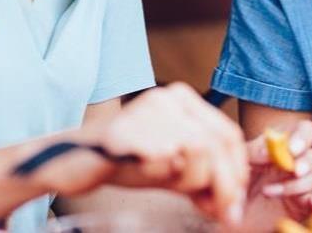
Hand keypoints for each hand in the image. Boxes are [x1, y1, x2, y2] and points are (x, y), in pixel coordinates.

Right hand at [42, 83, 248, 224]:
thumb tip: (233, 208)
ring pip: (199, 152)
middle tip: (220, 213)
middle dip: (224, 185)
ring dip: (194, 182)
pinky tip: (154, 176)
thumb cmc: (126, 161)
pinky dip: (167, 177)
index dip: (236, 171)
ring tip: (175, 188)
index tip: (232, 201)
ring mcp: (148, 113)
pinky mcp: (129, 133)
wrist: (74, 159)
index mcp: (182, 98)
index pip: (228, 134)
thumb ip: (203, 179)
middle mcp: (168, 98)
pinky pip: (166, 161)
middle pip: (217, 144)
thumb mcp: (172, 168)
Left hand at [239, 120, 311, 228]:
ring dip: (295, 186)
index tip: (292, 149)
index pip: (305, 131)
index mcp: (283, 146)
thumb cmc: (236, 182)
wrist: (232, 214)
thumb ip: (254, 151)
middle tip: (293, 170)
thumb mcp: (241, 162)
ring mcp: (301, 185)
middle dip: (304, 163)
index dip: (303, 137)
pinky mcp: (305, 205)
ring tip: (268, 192)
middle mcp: (295, 163)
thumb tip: (269, 151)